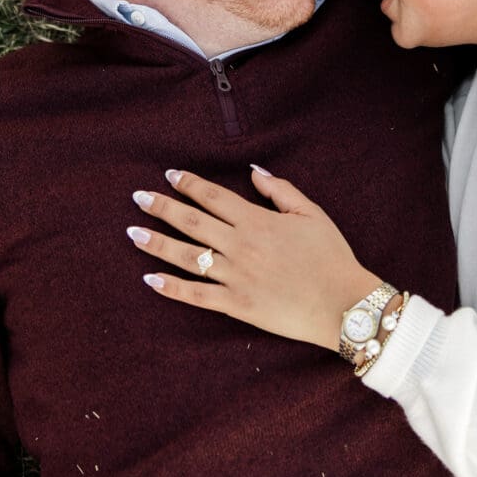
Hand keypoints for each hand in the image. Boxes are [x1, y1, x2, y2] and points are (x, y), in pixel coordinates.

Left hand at [127, 166, 387, 350]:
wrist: (343, 304)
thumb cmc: (331, 257)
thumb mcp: (311, 213)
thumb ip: (280, 190)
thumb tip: (254, 171)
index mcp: (257, 221)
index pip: (212, 196)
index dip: (188, 184)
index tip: (169, 175)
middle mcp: (241, 246)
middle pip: (192, 222)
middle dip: (161, 207)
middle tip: (138, 198)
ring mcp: (236, 277)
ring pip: (188, 256)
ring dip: (157, 244)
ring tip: (133, 234)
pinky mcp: (237, 305)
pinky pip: (198, 296)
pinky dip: (172, 288)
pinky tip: (151, 280)